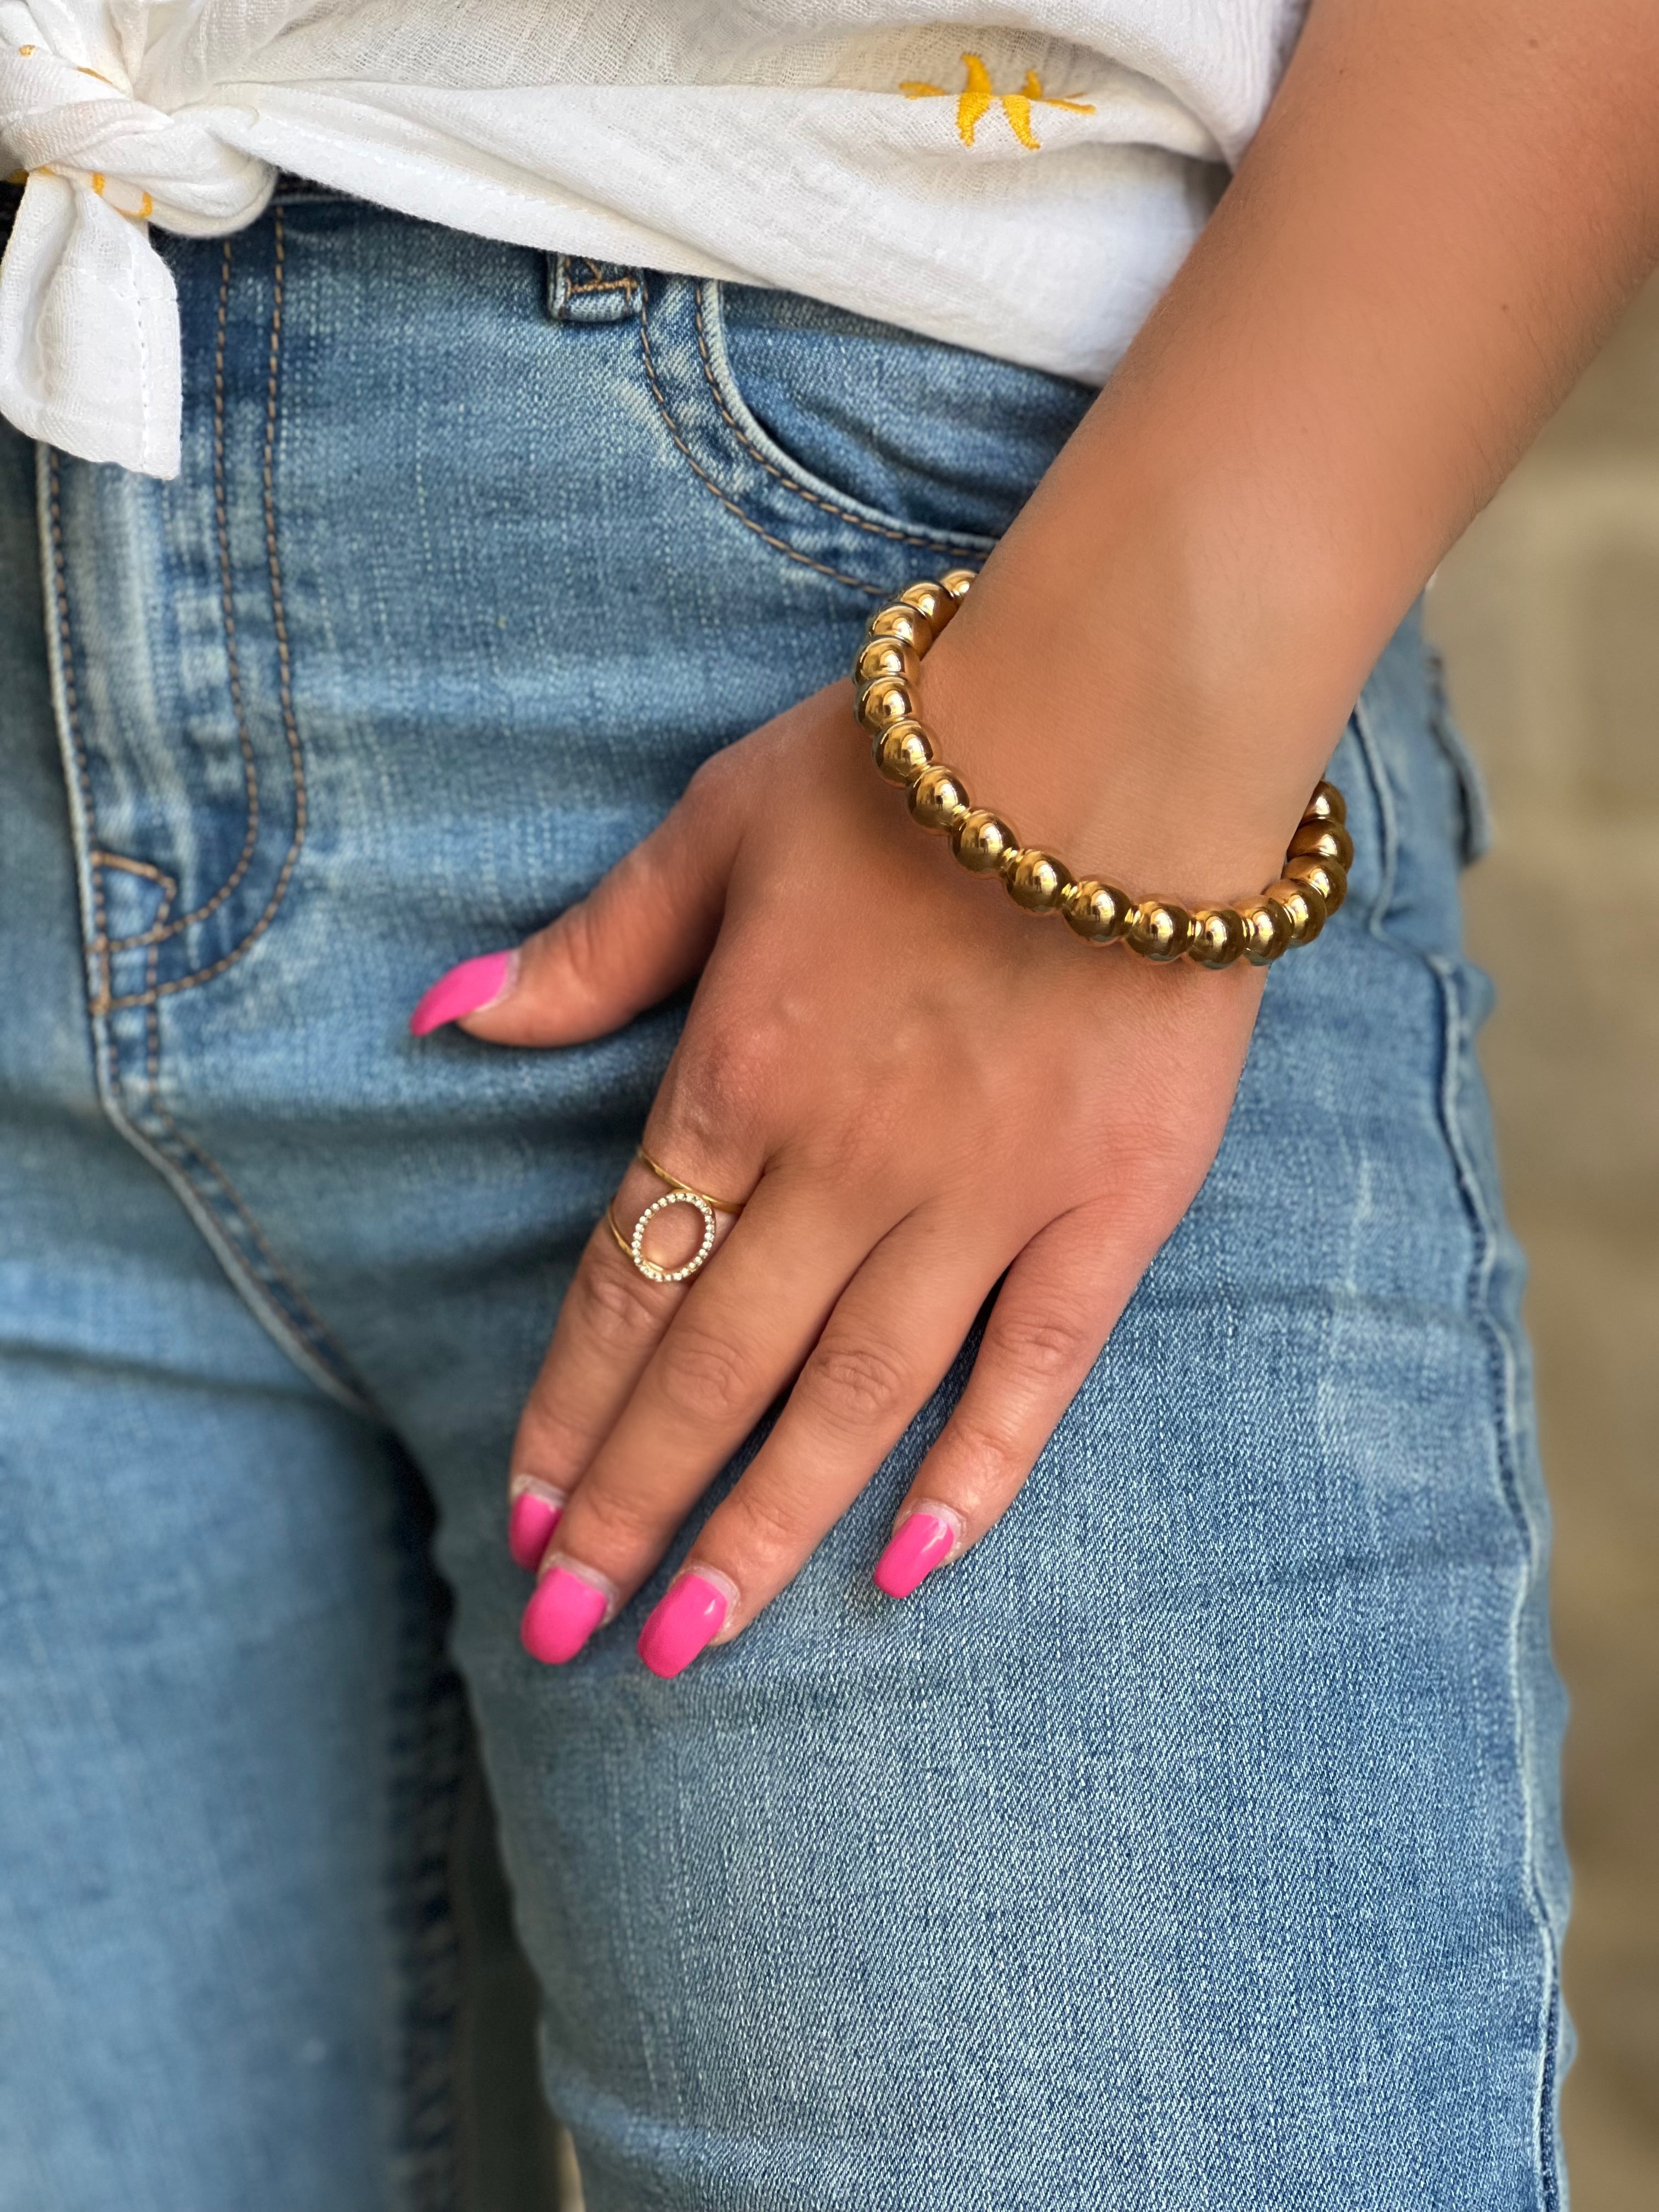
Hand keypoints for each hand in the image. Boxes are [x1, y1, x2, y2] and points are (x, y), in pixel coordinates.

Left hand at [415, 656, 1269, 1676]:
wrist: (1119, 731)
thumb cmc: (909, 760)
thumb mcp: (715, 829)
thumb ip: (591, 949)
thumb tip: (445, 1016)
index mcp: (737, 1079)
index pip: (626, 1287)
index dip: (570, 1413)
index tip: (525, 1520)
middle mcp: (844, 1166)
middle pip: (714, 1373)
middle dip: (634, 1512)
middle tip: (575, 1636)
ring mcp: (981, 1199)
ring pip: (849, 1400)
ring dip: (762, 1528)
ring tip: (693, 1644)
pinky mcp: (1108, 1208)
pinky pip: (1033, 1368)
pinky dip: (975, 1473)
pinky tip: (910, 1569)